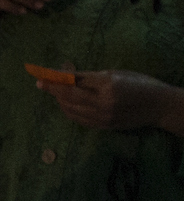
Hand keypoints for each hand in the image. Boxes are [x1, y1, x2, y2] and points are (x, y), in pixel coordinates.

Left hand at [41, 68, 183, 132]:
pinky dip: (68, 110)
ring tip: (55, 91)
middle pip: (69, 96)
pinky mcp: (103, 127)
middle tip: (41, 83)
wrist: (159, 107)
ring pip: (70, 109)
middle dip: (52, 89)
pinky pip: (78, 119)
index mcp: (108, 85)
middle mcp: (103, 102)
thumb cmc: (139, 84)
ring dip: (59, 99)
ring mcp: (103, 117)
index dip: (56, 78)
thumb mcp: (116, 74)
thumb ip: (89, 76)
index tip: (41, 74)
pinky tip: (65, 103)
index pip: (75, 81)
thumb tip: (64, 73)